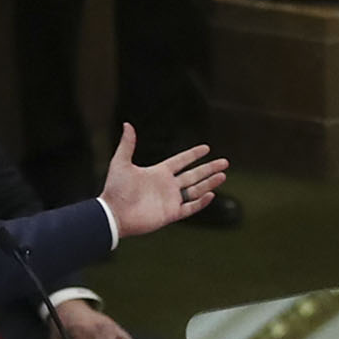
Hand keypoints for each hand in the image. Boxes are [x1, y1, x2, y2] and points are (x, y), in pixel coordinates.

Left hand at [98, 124, 229, 235]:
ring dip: (209, 183)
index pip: (180, 161)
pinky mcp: (171, 214)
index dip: (193, 154)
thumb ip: (127, 144)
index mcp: (158, 173)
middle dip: (209, 168)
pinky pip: (190, 207)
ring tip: (223, 175)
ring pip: (196, 190)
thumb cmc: (115, 189)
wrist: (113, 214)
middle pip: (193, 175)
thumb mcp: (121, 163)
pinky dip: (201, 202)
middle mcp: (167, 186)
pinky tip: (211, 194)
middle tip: (225, 162)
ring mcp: (170, 200)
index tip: (206, 148)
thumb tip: (127, 124)